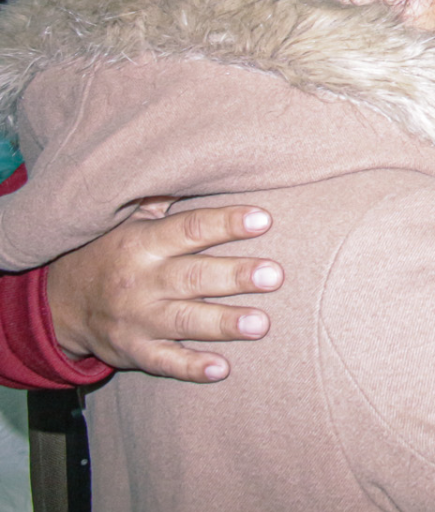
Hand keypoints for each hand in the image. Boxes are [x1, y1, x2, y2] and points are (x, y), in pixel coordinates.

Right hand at [46, 200, 281, 382]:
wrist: (59, 301)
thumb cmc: (111, 251)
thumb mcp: (128, 220)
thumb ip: (164, 202)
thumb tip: (206, 165)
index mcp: (143, 243)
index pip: (189, 229)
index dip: (225, 223)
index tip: (263, 219)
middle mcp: (141, 281)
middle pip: (194, 277)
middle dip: (235, 276)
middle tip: (275, 275)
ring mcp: (137, 319)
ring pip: (185, 321)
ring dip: (224, 323)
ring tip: (261, 324)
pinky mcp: (134, 351)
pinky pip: (163, 362)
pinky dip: (190, 368)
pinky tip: (220, 370)